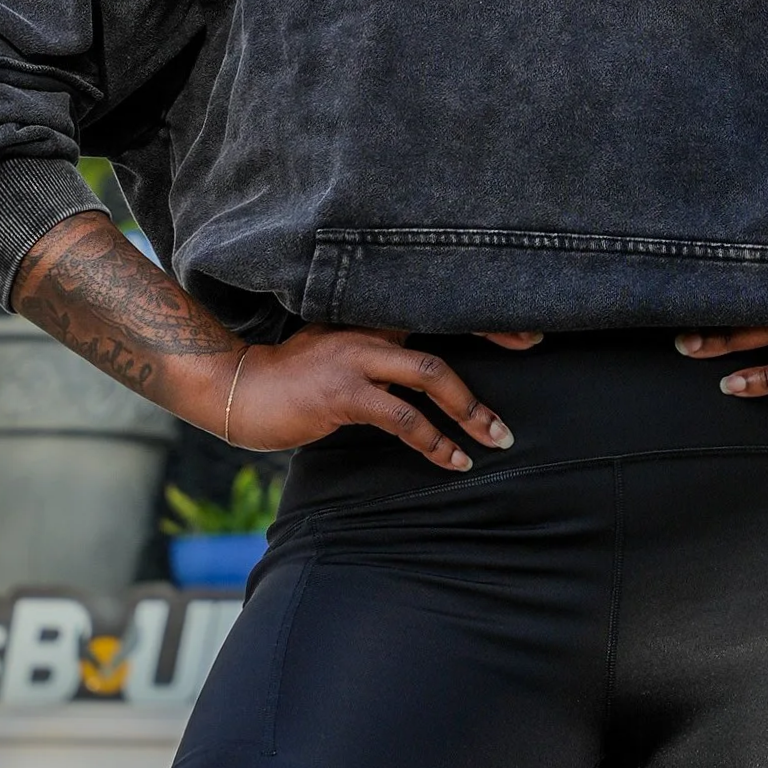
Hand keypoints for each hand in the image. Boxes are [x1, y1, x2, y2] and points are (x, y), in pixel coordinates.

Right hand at [221, 325, 516, 471]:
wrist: (237, 389)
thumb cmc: (293, 376)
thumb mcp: (339, 347)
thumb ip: (381, 348)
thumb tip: (429, 372)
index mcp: (373, 314)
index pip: (440, 306)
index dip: (487, 318)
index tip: (528, 332)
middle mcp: (370, 328)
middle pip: (446, 331)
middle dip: (495, 344)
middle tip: (531, 361)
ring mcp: (356, 358)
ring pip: (430, 375)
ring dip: (470, 411)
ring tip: (496, 439)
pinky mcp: (344, 394)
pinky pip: (402, 418)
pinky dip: (434, 441)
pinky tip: (452, 460)